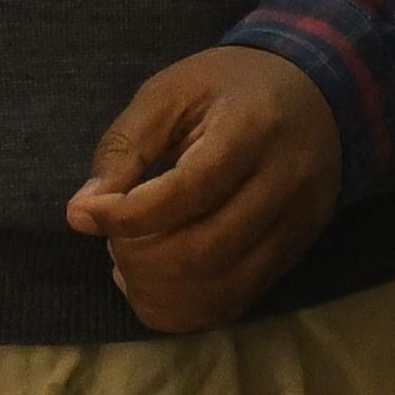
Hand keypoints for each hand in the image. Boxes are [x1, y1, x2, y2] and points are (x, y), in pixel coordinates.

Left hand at [66, 45, 343, 331]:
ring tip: (127, 263)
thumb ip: (124, 147)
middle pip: (205, 250)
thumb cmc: (230, 86)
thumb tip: (80, 214)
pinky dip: (185, 309)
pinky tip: (155, 284)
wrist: (315, 93)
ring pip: (221, 288)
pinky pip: (237, 302)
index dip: (127, 215)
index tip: (87, 213)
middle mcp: (285, 184)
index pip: (188, 191)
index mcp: (251, 129)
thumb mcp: (170, 92)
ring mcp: (297, 226)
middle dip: (139, 258)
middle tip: (110, 240)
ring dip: (158, 291)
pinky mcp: (295, 254)